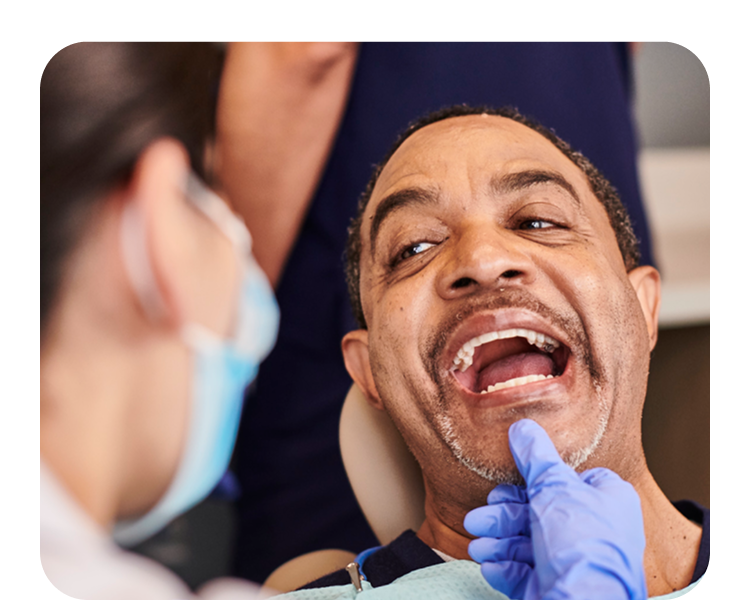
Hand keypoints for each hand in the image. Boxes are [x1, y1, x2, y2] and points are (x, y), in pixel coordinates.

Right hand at [464, 419, 646, 599]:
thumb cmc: (581, 544)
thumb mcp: (555, 486)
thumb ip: (535, 456)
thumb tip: (523, 427)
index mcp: (605, 501)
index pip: (570, 479)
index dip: (540, 478)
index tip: (513, 477)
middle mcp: (592, 532)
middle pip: (538, 512)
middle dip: (503, 515)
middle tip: (479, 517)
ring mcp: (574, 563)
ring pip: (526, 543)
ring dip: (497, 541)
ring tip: (478, 545)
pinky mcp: (555, 588)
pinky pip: (524, 573)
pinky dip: (504, 567)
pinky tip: (490, 564)